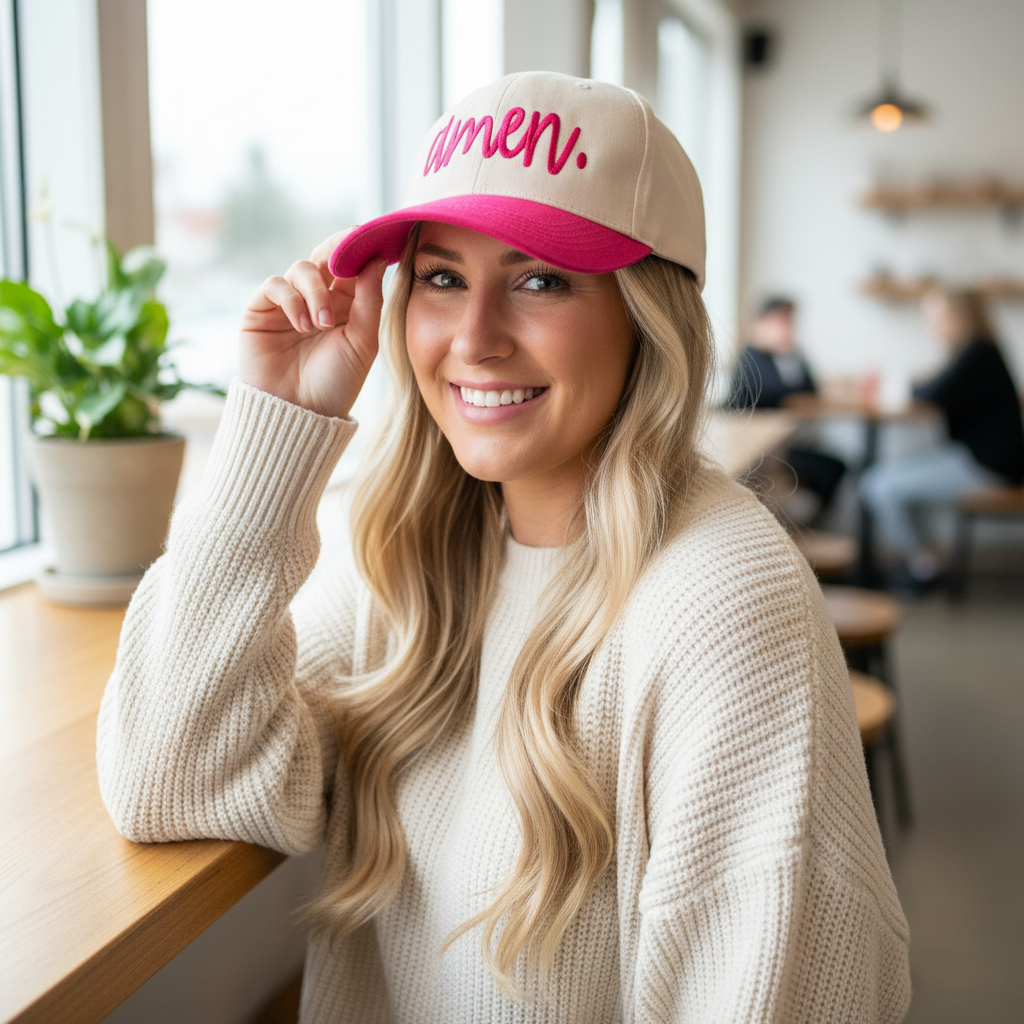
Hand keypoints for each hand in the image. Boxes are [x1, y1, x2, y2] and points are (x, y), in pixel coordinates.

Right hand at [238, 231, 386, 418]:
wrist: (299, 413)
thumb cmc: (336, 383)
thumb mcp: (362, 341)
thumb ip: (369, 299)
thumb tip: (377, 257)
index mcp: (347, 305)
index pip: (353, 264)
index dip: (360, 248)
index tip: (373, 240)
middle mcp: (318, 299)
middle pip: (326, 255)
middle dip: (337, 252)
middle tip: (346, 260)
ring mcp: (289, 303)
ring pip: (302, 268)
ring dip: (315, 292)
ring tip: (321, 325)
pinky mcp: (261, 310)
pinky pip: (276, 285)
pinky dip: (292, 300)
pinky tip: (303, 326)